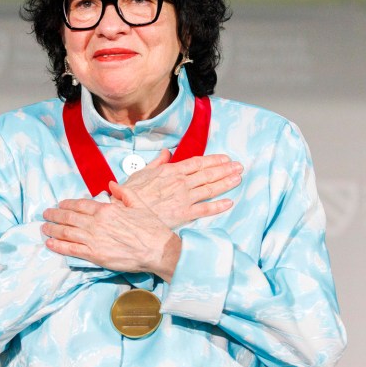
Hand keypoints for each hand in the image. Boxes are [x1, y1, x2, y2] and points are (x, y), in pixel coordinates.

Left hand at [42, 181, 180, 279]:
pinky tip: (50, 243)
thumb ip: (124, 192)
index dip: (67, 204)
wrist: (157, 250)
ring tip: (44, 228)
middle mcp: (96, 223)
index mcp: (106, 209)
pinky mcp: (94, 255)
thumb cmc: (151, 228)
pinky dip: (58, 246)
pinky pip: (71, 249)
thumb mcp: (139, 204)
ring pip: (66, 232)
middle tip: (46, 214)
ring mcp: (94, 239)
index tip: (60, 204)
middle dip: (55, 215)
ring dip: (53, 229)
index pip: (80, 204)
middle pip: (69, 217)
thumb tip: (111, 184)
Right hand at [123, 150, 241, 227]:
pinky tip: (229, 202)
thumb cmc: (130, 193)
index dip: (213, 160)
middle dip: (225, 169)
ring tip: (238, 178)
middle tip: (239, 167)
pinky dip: (218, 205)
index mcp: (171, 171)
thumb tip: (166, 153)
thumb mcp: (141, 172)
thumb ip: (156, 162)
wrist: (126, 212)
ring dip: (226, 182)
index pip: (197, 162)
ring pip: (210, 188)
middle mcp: (181, 182)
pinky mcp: (184, 213)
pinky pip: (205, 209)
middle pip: (208, 174)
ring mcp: (184, 198)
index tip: (224, 158)